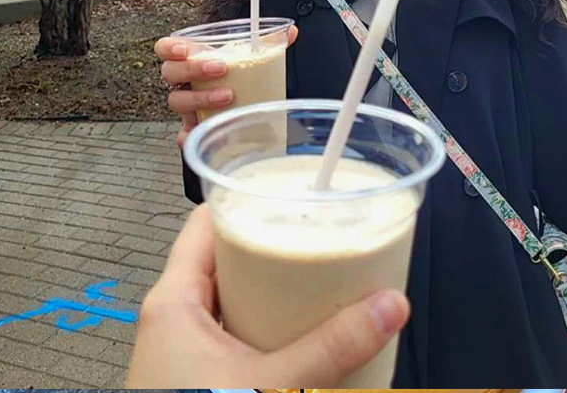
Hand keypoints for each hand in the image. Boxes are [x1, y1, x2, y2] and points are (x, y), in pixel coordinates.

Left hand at [126, 203, 409, 387]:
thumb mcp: (271, 386)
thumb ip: (331, 347)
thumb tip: (394, 304)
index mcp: (172, 298)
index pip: (205, 222)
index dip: (245, 199)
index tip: (292, 193)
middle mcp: (172, 314)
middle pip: (222, 255)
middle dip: (269, 242)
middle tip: (318, 231)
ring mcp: (181, 347)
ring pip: (228, 295)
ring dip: (268, 284)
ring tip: (317, 272)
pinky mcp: (195, 374)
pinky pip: (230, 330)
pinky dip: (262, 320)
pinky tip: (297, 327)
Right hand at [155, 25, 298, 148]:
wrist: (238, 100)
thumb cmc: (235, 75)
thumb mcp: (248, 57)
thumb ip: (268, 43)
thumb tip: (292, 31)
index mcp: (191, 58)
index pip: (166, 48)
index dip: (171, 48)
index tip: (187, 49)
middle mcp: (183, 81)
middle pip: (170, 73)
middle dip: (193, 69)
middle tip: (221, 68)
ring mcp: (185, 104)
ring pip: (177, 101)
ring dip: (200, 98)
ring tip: (228, 96)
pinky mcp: (191, 126)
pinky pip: (182, 133)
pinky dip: (188, 135)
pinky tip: (200, 133)